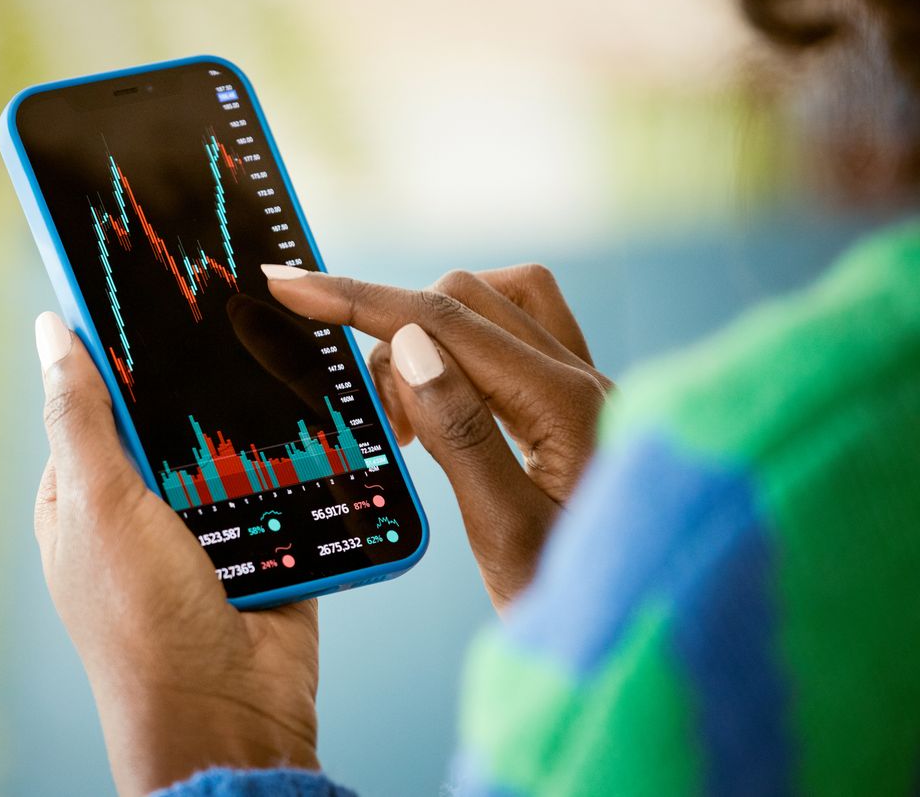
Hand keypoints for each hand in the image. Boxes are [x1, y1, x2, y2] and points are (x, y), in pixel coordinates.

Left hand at [31, 311, 319, 795]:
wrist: (230, 718)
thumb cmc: (142, 623)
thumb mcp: (99, 506)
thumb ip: (81, 417)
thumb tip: (49, 330)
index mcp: (85, 494)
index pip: (97, 396)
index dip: (120, 345)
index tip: (156, 283)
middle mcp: (142, 506)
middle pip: (172, 416)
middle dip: (202, 381)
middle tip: (242, 311)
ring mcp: (206, 526)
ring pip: (233, 446)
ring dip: (256, 422)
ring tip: (289, 353)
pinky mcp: (265, 544)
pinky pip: (283, 485)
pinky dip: (300, 463)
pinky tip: (322, 417)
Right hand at [263, 264, 611, 610]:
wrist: (638, 642)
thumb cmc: (573, 604)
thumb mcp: (506, 533)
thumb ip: (461, 434)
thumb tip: (409, 345)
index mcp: (568, 405)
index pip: (445, 320)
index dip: (359, 299)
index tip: (290, 285)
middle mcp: (585, 380)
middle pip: (469, 299)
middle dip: (398, 334)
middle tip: (383, 425)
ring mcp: (588, 389)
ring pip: (498, 304)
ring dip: (434, 335)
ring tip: (413, 417)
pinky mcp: (580, 405)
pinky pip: (518, 336)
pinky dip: (467, 349)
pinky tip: (451, 401)